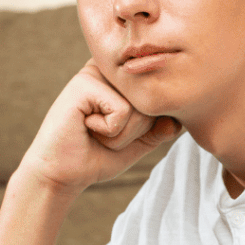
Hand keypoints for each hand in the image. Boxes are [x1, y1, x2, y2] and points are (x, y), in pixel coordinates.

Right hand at [18, 61, 180, 195]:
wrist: (62, 175)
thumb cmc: (99, 154)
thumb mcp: (142, 141)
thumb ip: (164, 127)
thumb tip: (182, 118)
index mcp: (128, 76)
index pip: (165, 93)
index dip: (151, 123)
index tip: (121, 129)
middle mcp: (115, 68)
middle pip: (155, 100)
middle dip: (137, 130)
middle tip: (106, 132)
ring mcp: (99, 72)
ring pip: (141, 107)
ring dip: (123, 133)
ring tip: (95, 130)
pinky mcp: (84, 83)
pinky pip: (122, 112)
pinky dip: (109, 131)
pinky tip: (86, 127)